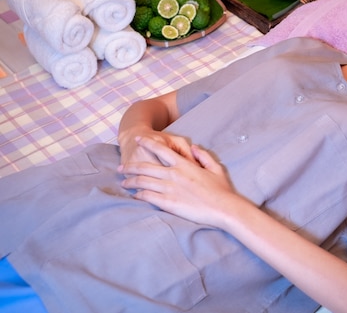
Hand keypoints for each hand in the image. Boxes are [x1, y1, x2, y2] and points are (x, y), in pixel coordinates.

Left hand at [119, 137, 238, 227]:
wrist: (224, 208)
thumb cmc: (222, 190)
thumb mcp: (215, 168)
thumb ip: (203, 156)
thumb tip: (194, 147)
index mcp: (184, 164)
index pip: (161, 150)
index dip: (148, 143)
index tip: (138, 139)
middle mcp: (174, 174)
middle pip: (145, 166)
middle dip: (131, 166)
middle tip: (121, 167)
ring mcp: (170, 189)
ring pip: (143, 181)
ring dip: (131, 181)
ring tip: (124, 182)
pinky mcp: (168, 203)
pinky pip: (148, 196)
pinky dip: (139, 195)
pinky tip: (134, 195)